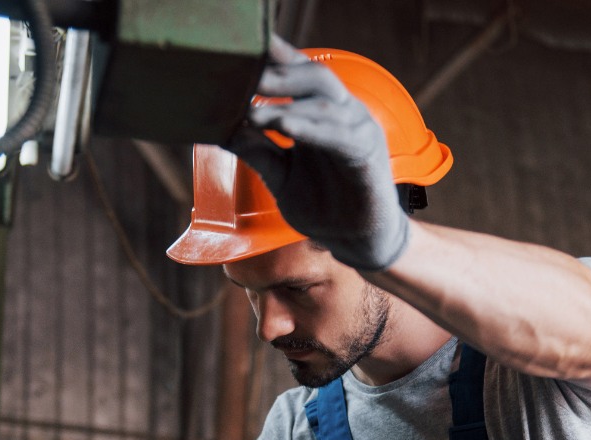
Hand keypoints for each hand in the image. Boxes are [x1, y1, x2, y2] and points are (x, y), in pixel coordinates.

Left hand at [226, 37, 407, 270]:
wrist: (357, 242)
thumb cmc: (323, 206)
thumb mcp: (280, 176)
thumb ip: (256, 150)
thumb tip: (223, 127)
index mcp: (321, 113)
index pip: (298, 74)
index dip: (275, 58)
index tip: (243, 47)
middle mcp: (343, 113)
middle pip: (312, 76)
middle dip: (277, 73)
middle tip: (243, 70)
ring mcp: (358, 129)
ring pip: (323, 102)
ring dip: (286, 103)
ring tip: (252, 109)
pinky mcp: (367, 153)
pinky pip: (338, 135)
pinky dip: (310, 128)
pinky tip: (284, 126)